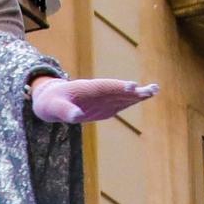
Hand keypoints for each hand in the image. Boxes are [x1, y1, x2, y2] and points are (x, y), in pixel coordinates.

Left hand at [30, 76, 158, 124]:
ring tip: (154, 91)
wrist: (50, 100)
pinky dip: (129, 101)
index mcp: (87, 89)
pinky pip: (118, 103)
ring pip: (121, 95)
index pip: (105, 87)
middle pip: (118, 90)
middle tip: (152, 89)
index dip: (118, 87)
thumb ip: (65, 111)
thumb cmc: (50, 102)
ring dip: (136, 94)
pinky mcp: (102, 106)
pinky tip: (142, 98)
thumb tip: (76, 116)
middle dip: (134, 90)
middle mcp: (97, 92)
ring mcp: (101, 99)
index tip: (132, 86)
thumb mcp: (54, 108)